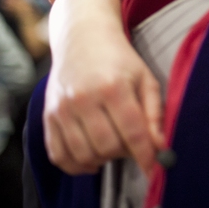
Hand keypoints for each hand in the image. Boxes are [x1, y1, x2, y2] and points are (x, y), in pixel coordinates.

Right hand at [43, 21, 164, 176]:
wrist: (82, 38)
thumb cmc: (120, 60)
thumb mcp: (145, 79)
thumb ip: (154, 114)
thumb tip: (161, 147)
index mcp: (113, 87)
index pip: (132, 132)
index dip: (145, 155)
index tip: (154, 169)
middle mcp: (84, 99)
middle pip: (107, 147)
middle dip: (124, 153)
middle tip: (131, 144)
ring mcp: (62, 109)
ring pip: (84, 155)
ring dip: (103, 159)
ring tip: (113, 145)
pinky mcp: (48, 116)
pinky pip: (59, 156)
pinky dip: (77, 165)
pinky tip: (92, 157)